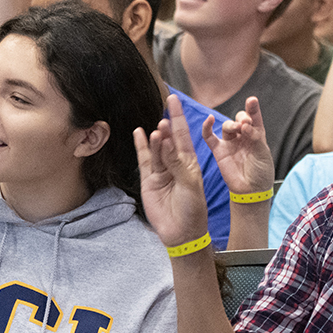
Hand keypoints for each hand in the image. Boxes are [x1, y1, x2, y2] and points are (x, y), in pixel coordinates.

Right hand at [135, 94, 211, 247]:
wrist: (182, 232)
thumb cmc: (193, 209)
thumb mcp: (190, 184)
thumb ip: (177, 163)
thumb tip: (166, 142)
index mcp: (190, 162)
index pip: (185, 135)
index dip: (180, 117)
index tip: (175, 100)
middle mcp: (175, 163)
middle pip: (170, 139)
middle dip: (169, 123)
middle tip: (166, 109)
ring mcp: (161, 171)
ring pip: (157, 150)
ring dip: (157, 139)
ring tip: (158, 129)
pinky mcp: (149, 180)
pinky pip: (144, 160)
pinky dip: (141, 146)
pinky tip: (138, 133)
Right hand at [201, 96, 274, 196]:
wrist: (251, 190)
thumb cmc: (261, 172)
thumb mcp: (263, 152)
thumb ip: (254, 136)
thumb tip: (243, 125)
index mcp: (256, 135)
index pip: (255, 118)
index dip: (253, 109)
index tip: (252, 100)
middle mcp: (243, 137)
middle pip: (239, 119)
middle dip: (242, 118)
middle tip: (246, 124)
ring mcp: (230, 143)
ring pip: (227, 126)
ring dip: (232, 124)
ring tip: (238, 129)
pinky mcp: (219, 150)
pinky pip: (209, 137)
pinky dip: (207, 127)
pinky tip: (209, 119)